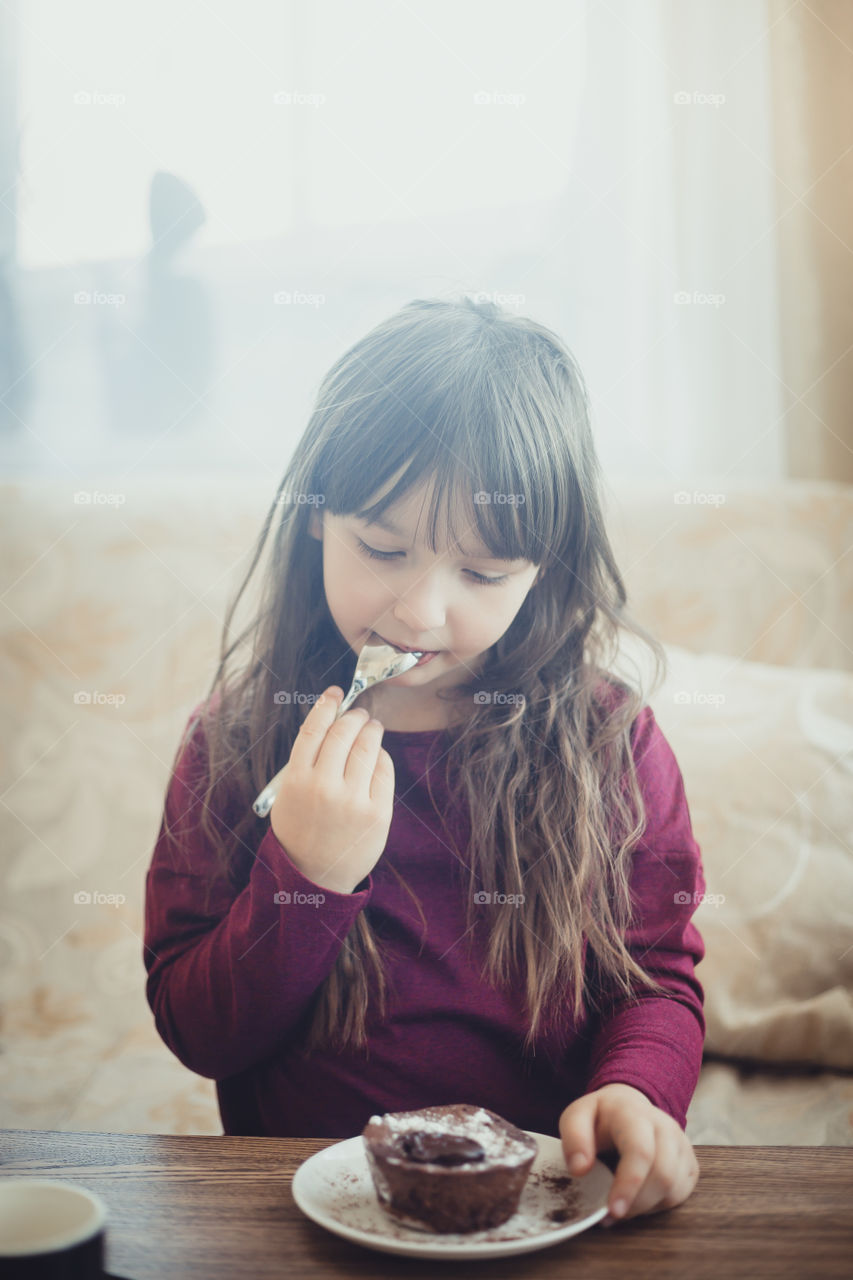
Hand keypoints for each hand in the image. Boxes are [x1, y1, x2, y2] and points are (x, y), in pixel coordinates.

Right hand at [269, 686, 394, 893]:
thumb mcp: (288, 796)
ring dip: (370, 730)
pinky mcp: (377, 812)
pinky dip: (381, 755)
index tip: (335, 693)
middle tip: (357, 712)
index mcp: (297, 780)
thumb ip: (305, 762)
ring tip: (371, 726)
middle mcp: (325, 787)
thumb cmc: (300, 831)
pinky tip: (377, 753)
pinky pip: (383, 770)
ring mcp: (353, 800)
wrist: (315, 877)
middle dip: (353, 716)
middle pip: (343, 733)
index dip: (326, 704)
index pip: (314, 729)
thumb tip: (329, 723)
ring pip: (367, 747)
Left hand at [558, 1082, 699, 1225]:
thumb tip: (580, 1169)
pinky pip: (680, 1194)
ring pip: (674, 1189)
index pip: (640, 1151)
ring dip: (645, 1206)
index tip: (613, 1210)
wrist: (627, 1107)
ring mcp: (682, 1144)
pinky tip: (638, 1197)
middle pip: (663, 1175)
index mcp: (633, 1113)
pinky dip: (658, 1204)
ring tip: (622, 1203)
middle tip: (611, 1215)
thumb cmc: (600, 1118)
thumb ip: (574, 1138)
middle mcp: (664, 1126)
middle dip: (637, 1203)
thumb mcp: (576, 1117)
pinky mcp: (690, 1163)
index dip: (629, 1184)